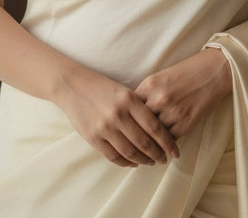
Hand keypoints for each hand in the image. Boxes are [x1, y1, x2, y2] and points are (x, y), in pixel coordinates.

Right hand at [53, 64, 179, 167]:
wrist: (72, 86)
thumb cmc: (102, 87)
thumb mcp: (124, 91)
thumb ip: (139, 108)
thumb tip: (159, 130)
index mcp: (129, 100)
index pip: (155, 127)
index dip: (167, 142)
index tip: (175, 151)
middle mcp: (118, 114)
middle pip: (145, 142)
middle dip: (158, 154)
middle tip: (165, 159)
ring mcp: (105, 128)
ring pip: (130, 152)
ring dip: (144, 160)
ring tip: (151, 162)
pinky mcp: (93, 138)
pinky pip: (114, 156)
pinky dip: (126, 162)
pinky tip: (134, 162)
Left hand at [134, 48, 231, 138]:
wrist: (213, 72)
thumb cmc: (186, 72)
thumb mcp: (161, 77)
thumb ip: (146, 92)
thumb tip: (134, 111)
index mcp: (150, 84)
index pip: (130, 107)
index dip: (128, 116)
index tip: (126, 124)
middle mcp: (159, 98)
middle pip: (139, 122)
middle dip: (136, 132)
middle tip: (132, 141)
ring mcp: (173, 112)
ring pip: (154, 134)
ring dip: (150, 142)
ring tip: (146, 149)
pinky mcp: (186, 123)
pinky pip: (169, 139)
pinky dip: (165, 143)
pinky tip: (162, 147)